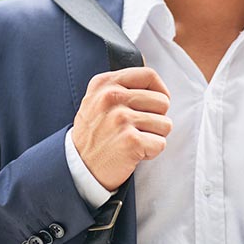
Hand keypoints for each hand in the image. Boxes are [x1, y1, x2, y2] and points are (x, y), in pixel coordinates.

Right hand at [71, 67, 172, 190]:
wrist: (78, 168)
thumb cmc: (94, 135)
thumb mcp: (97, 100)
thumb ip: (121, 87)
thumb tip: (156, 84)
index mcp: (104, 83)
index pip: (148, 75)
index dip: (159, 90)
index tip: (154, 105)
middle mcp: (111, 97)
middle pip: (162, 101)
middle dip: (157, 118)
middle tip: (137, 129)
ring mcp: (120, 119)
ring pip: (165, 123)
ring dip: (154, 136)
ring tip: (133, 140)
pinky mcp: (130, 140)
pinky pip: (161, 143)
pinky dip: (151, 152)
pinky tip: (133, 153)